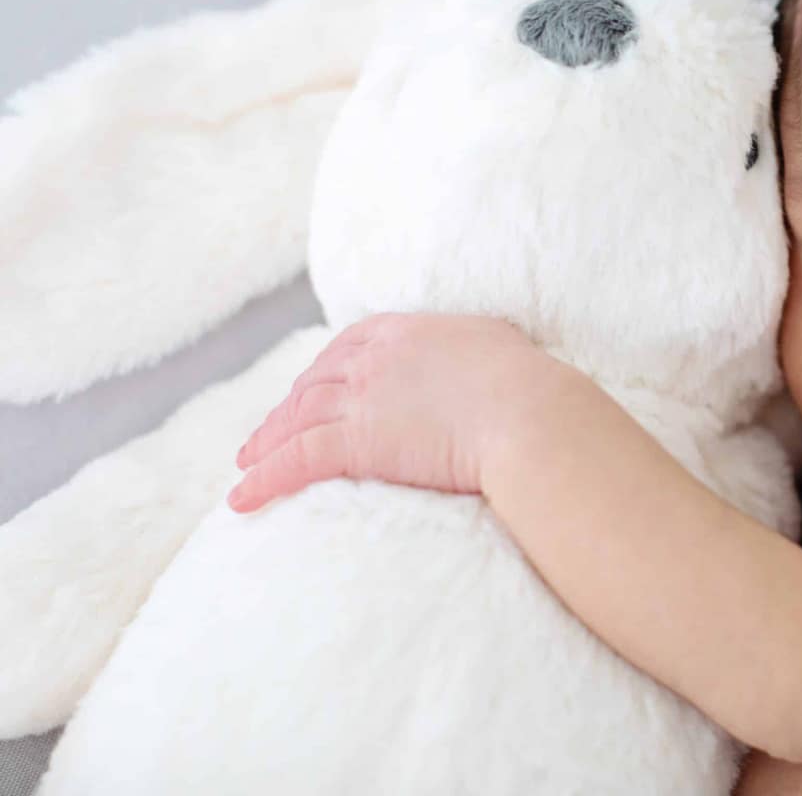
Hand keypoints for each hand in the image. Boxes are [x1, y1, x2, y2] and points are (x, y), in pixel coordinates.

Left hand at [226, 312, 568, 512]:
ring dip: (266, 444)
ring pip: (296, 421)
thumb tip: (477, 356)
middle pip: (313, 383)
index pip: (346, 347)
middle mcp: (374, 360)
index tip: (309, 390)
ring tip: (247, 465)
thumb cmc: (529, 387)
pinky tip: (243, 498)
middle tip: (266, 434)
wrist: (528, 414)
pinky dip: (264, 479)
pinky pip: (296, 461)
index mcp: (405, 331)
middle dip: (285, 409)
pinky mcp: (357, 441)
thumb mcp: (494, 347)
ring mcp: (362, 398)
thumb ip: (468, 350)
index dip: (321, 372)